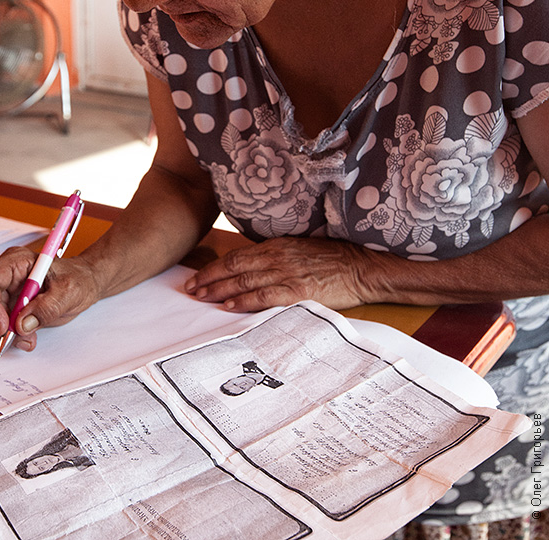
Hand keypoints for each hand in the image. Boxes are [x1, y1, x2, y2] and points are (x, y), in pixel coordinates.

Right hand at [0, 247, 100, 350]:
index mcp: (17, 261)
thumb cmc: (78, 279)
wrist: (84, 284)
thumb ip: (47, 307)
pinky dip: (7, 337)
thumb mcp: (69, 291)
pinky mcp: (7, 307)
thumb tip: (22, 324)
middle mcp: (6, 275)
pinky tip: (27, 338)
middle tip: (17, 338)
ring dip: (2, 334)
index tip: (3, 326)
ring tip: (28, 339)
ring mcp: (5, 291)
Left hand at [184, 236, 370, 311]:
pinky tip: (229, 306)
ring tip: (202, 298)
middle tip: (190, 289)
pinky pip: (265, 296)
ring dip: (220, 290)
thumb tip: (251, 267)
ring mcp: (287, 272)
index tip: (197, 277)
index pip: (236, 256)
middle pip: (234, 267)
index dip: (214, 267)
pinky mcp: (298, 290)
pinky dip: (245, 301)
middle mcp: (277, 256)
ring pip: (244, 281)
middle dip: (209, 278)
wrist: (360, 267)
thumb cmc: (332, 259)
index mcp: (276, 245)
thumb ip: (275, 256)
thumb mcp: (298, 249)